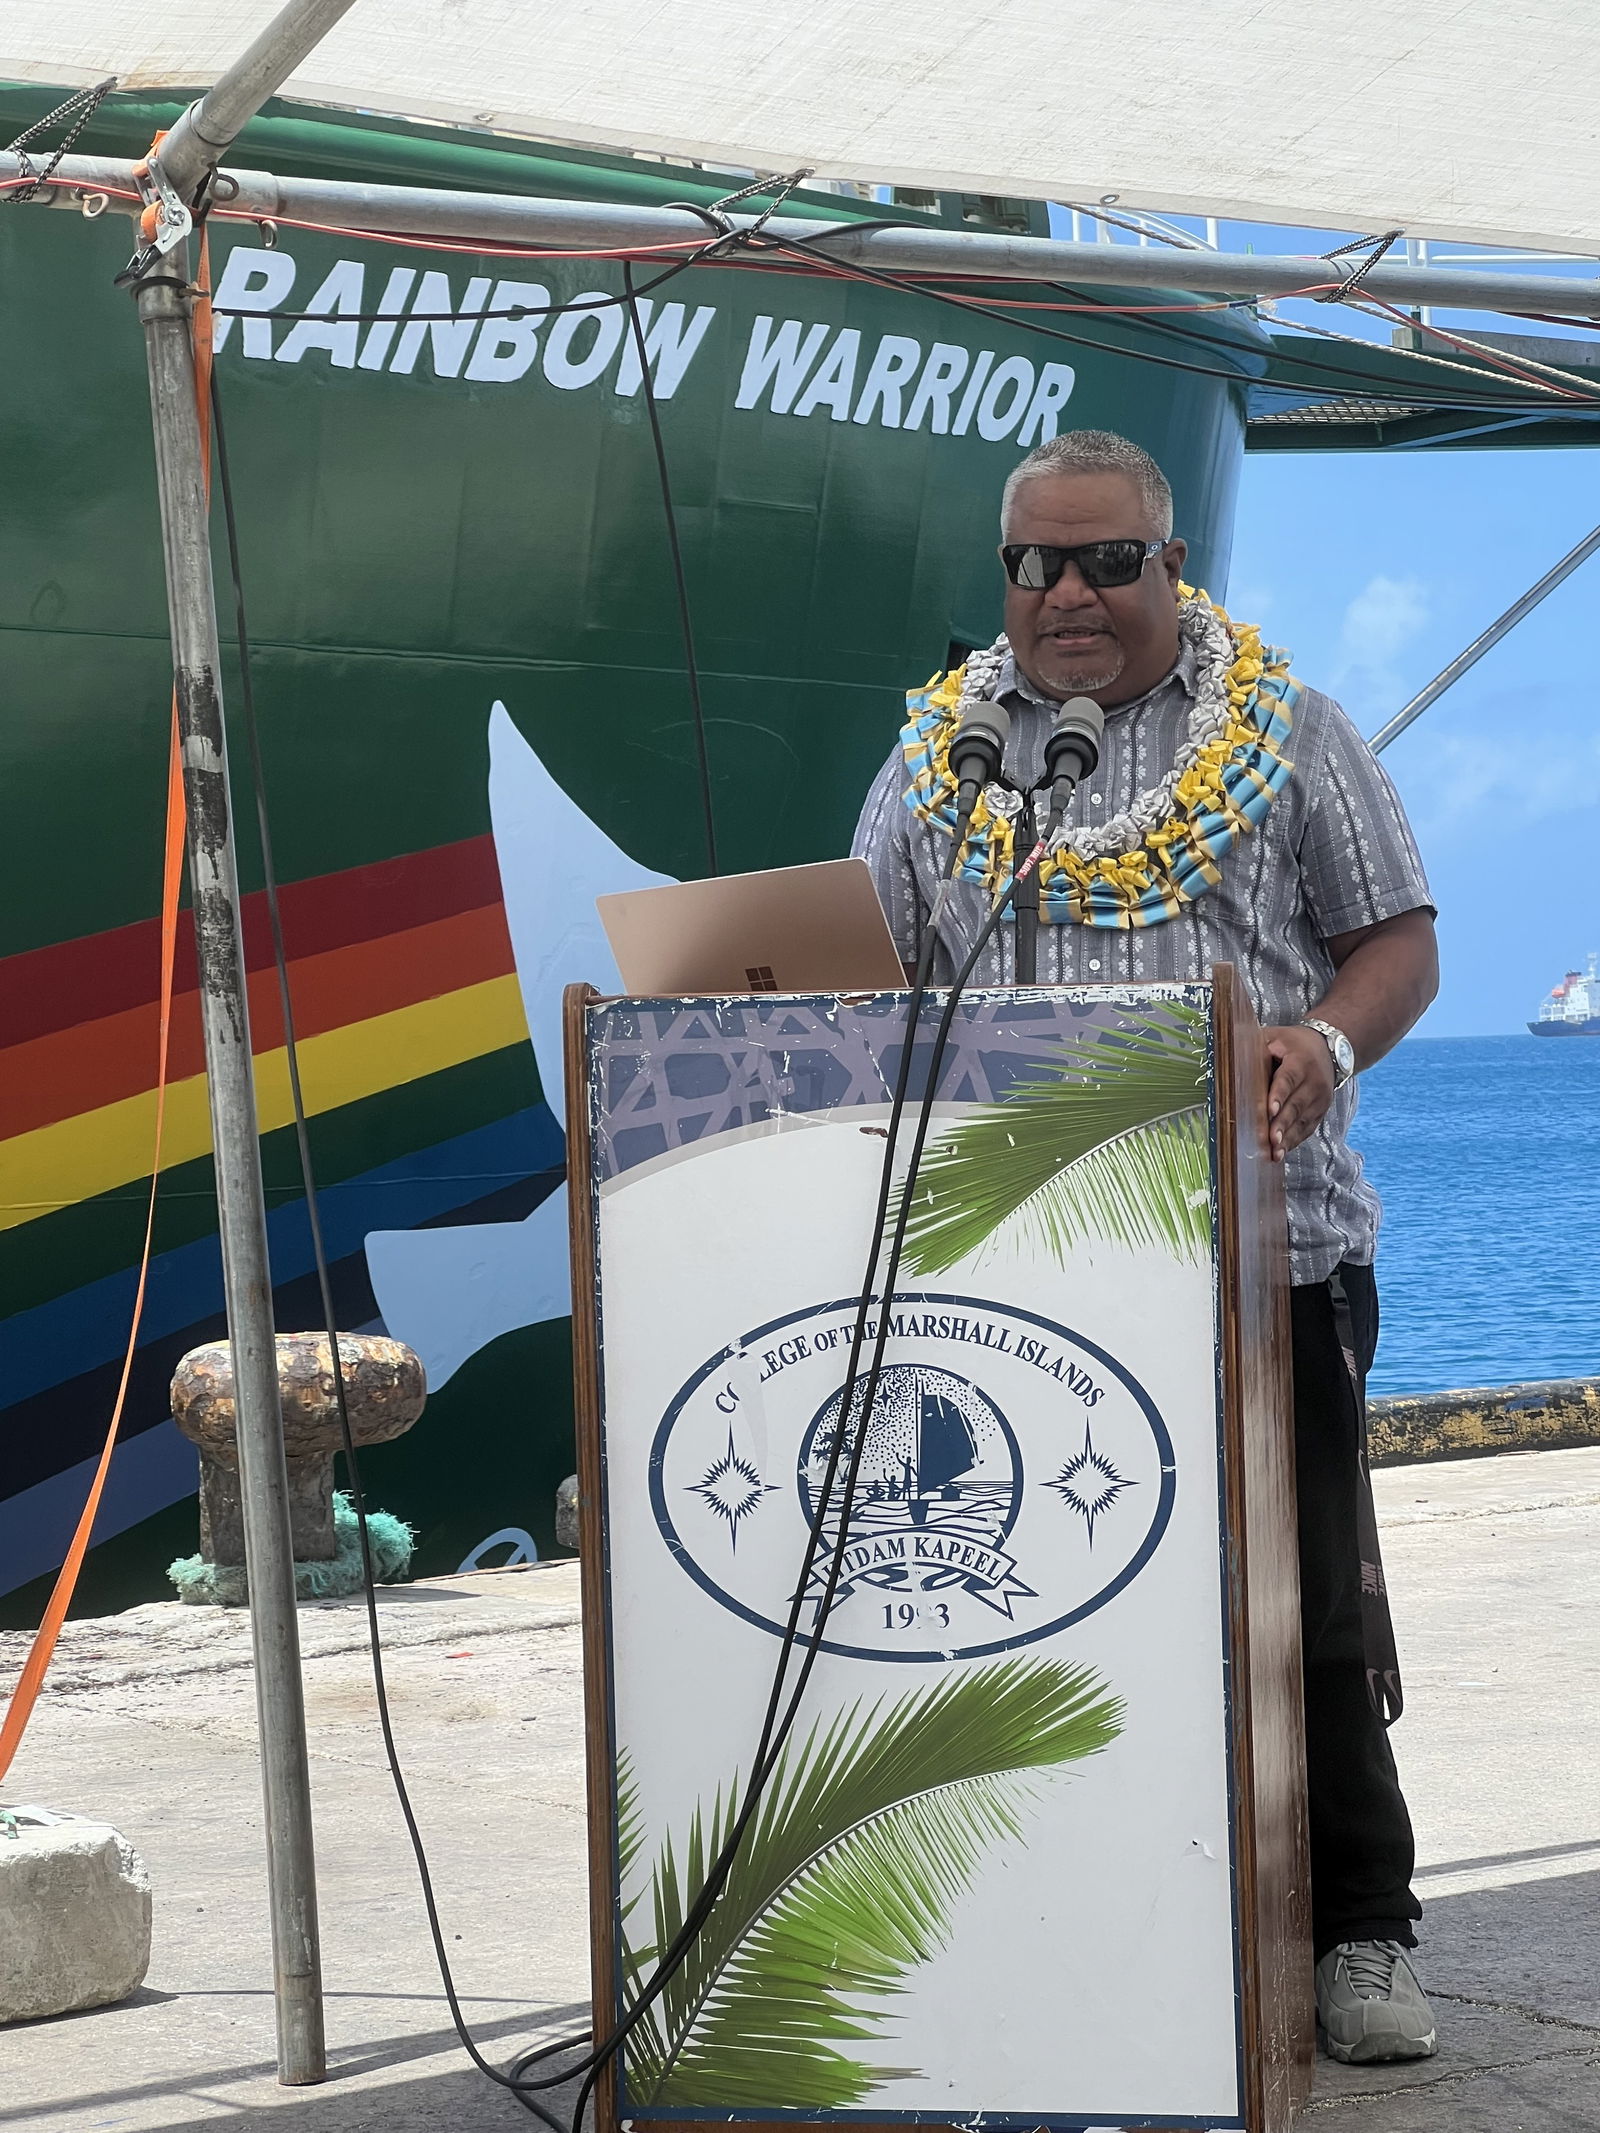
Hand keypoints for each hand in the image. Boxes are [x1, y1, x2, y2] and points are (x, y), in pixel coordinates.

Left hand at [1262, 1025, 1336, 1160]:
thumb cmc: (1292, 1044)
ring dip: (1288, 1137)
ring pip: (1303, 1120)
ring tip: (1274, 1152)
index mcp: (1300, 1061)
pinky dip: (1294, 1141)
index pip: (1288, 1079)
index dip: (1279, 1095)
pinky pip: (1307, 1128)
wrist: (1328, 1048)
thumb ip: (1257, 1049)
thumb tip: (1231, 1063)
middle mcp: (1314, 1081)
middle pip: (1296, 1105)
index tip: (1270, 1111)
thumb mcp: (1275, 1038)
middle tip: (1270, 1140)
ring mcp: (1320, 1098)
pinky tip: (1281, 1152)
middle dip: (1282, 1124)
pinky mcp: (1320, 1110)